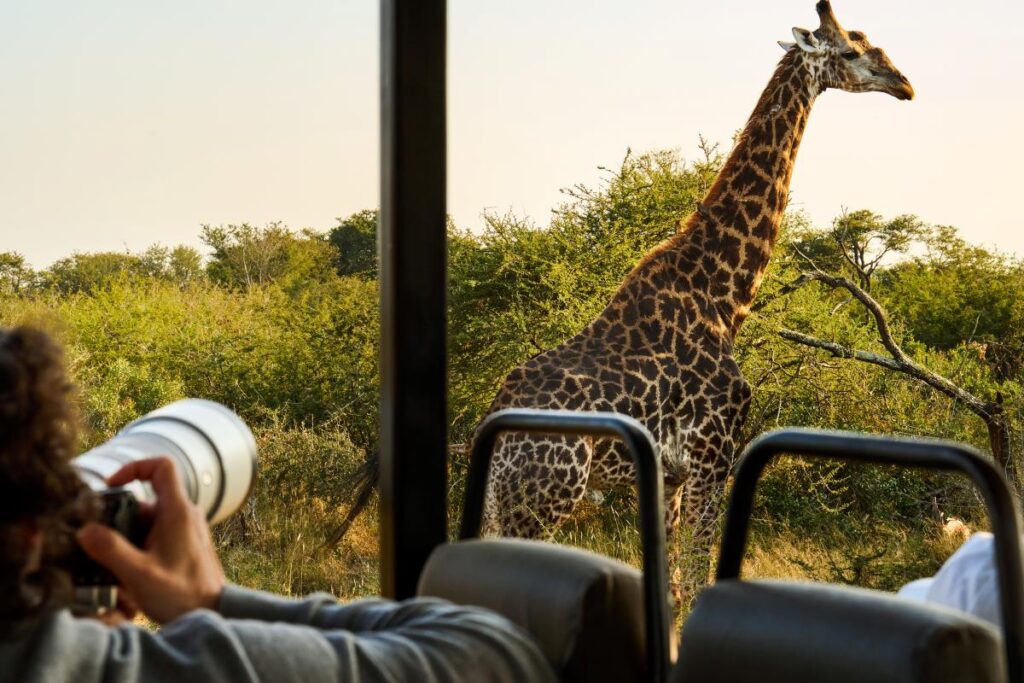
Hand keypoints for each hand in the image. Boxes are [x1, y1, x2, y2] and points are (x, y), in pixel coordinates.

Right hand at [76, 457, 225, 623]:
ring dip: (128, 539)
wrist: (212, 613)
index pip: (161, 466)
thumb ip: (110, 550)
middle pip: (145, 501)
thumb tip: (86, 530)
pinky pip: (157, 536)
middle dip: (120, 519)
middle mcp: (185, 514)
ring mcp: (186, 529)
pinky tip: (129, 572)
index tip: (112, 485)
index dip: (134, 467)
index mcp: (177, 511)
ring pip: (148, 521)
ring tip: (115, 566)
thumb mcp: (138, 573)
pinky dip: (139, 547)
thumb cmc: (182, 594)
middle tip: (100, 542)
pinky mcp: (185, 544)